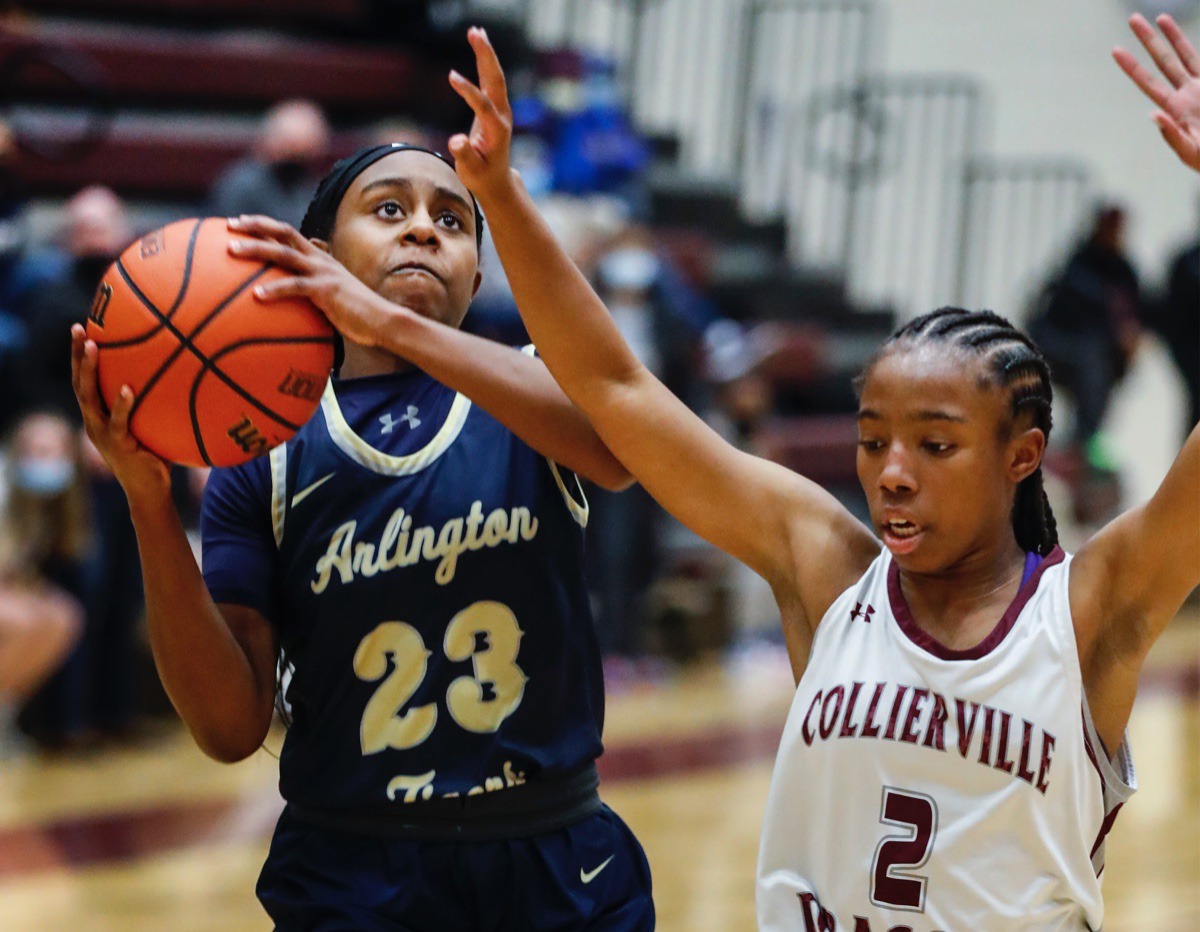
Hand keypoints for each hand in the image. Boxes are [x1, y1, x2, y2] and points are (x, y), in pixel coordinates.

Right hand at [70, 324, 170, 500]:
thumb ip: (158, 402)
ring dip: (89, 372)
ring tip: (94, 347)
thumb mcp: (152, 424)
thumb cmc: (156, 455)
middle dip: (77, 355)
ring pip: (89, 398)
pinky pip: (118, 422)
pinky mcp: (119, 446)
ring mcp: (103, 434)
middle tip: (78, 328)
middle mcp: (94, 422)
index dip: (80, 356)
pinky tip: (128, 389)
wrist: (151, 492)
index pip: (85, 380)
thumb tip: (185, 371)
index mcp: (99, 415)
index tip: (81, 328)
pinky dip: (122, 405)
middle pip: (79, 382)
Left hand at [226, 215, 400, 347]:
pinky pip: (295, 287)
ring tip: (232, 250)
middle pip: (283, 233)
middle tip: (229, 226)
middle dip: (255, 226)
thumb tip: (292, 297)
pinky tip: (256, 296)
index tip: (239, 222)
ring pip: (284, 254)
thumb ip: (313, 289)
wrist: (382, 320)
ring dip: (256, 249)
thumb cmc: (356, 313)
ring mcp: (323, 272)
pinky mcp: (326, 290)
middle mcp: (319, 259)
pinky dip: (274, 290)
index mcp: (319, 258)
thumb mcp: (332, 294)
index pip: (288, 232)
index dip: (263, 224)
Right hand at [447, 27, 515, 198]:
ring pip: (494, 76)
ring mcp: (501, 110)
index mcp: (497, 132)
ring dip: (485, 53)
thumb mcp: (470, 171)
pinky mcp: (495, 106)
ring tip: (475, 31)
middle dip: (486, 56)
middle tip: (475, 33)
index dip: (469, 91)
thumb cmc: (481, 177)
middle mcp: (502, 116)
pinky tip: (479, 44)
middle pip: (495, 81)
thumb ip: (464, 155)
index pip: (483, 106)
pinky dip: (484, 60)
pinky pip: (490, 79)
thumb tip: (456, 141)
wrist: (497, 180)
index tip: (451, 76)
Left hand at [1114, 13, 1199, 171]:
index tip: (1115, 49)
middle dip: (1148, 40)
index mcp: (1174, 110)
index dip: (1132, 66)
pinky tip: (1178, 32)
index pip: (1147, 83)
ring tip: (1158, 16)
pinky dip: (1190, 47)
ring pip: (1183, 55)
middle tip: (1132, 19)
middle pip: (1162, 61)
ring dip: (1171, 37)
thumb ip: (1172, 135)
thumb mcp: (1190, 152)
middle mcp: (1184, 95)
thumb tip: (1153, 114)